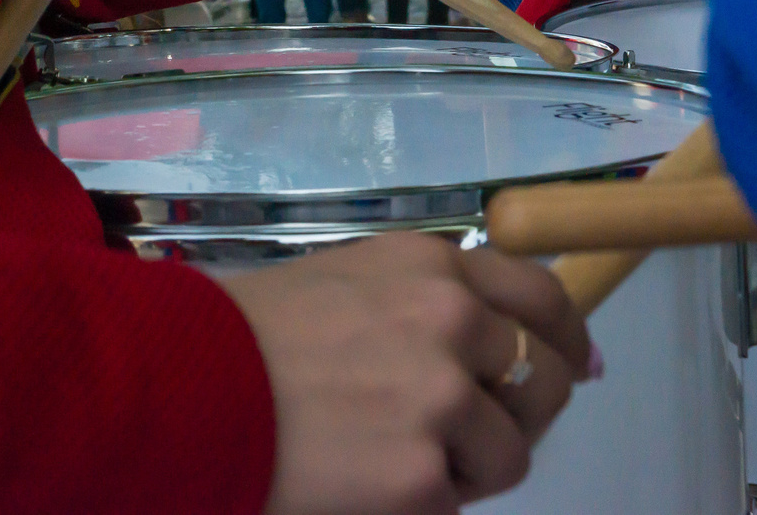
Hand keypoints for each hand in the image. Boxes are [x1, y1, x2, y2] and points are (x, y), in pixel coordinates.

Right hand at [221, 235, 591, 514]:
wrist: (183, 390)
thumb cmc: (250, 337)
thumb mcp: (351, 282)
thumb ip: (431, 300)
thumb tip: (534, 342)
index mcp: (432, 265)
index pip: (542, 293)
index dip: (565, 336)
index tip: (573, 364)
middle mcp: (450, 320)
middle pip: (546, 376)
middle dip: (525, 411)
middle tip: (478, 432)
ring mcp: (441, 400)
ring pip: (512, 453)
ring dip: (469, 465)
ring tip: (395, 456)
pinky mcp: (423, 479)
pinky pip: (455, 502)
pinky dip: (420, 503)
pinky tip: (363, 480)